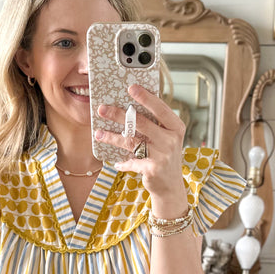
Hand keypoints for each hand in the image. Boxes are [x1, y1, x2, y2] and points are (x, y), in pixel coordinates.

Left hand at [95, 84, 188, 215]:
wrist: (171, 186)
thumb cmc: (165, 156)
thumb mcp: (166, 138)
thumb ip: (154, 124)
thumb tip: (129, 107)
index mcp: (176, 127)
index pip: (160, 108)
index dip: (145, 97)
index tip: (131, 87)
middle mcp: (171, 139)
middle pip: (141, 123)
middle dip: (119, 115)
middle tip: (102, 109)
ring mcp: (163, 154)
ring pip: (131, 141)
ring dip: (112, 137)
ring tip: (98, 133)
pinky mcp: (153, 169)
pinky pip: (132, 161)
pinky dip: (123, 163)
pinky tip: (116, 162)